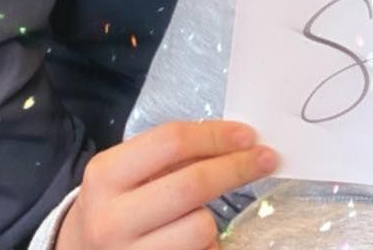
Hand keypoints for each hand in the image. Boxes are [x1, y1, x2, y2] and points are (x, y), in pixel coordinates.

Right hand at [55, 119, 277, 249]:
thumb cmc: (116, 203)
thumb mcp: (127, 171)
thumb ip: (172, 155)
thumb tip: (238, 141)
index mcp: (105, 175)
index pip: (172, 142)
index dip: (216, 135)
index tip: (249, 135)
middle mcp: (111, 220)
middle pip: (192, 185)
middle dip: (237, 168)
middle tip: (266, 159)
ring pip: (201, 228)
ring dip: (214, 217)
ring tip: (200, 215)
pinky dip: (209, 245)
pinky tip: (195, 241)